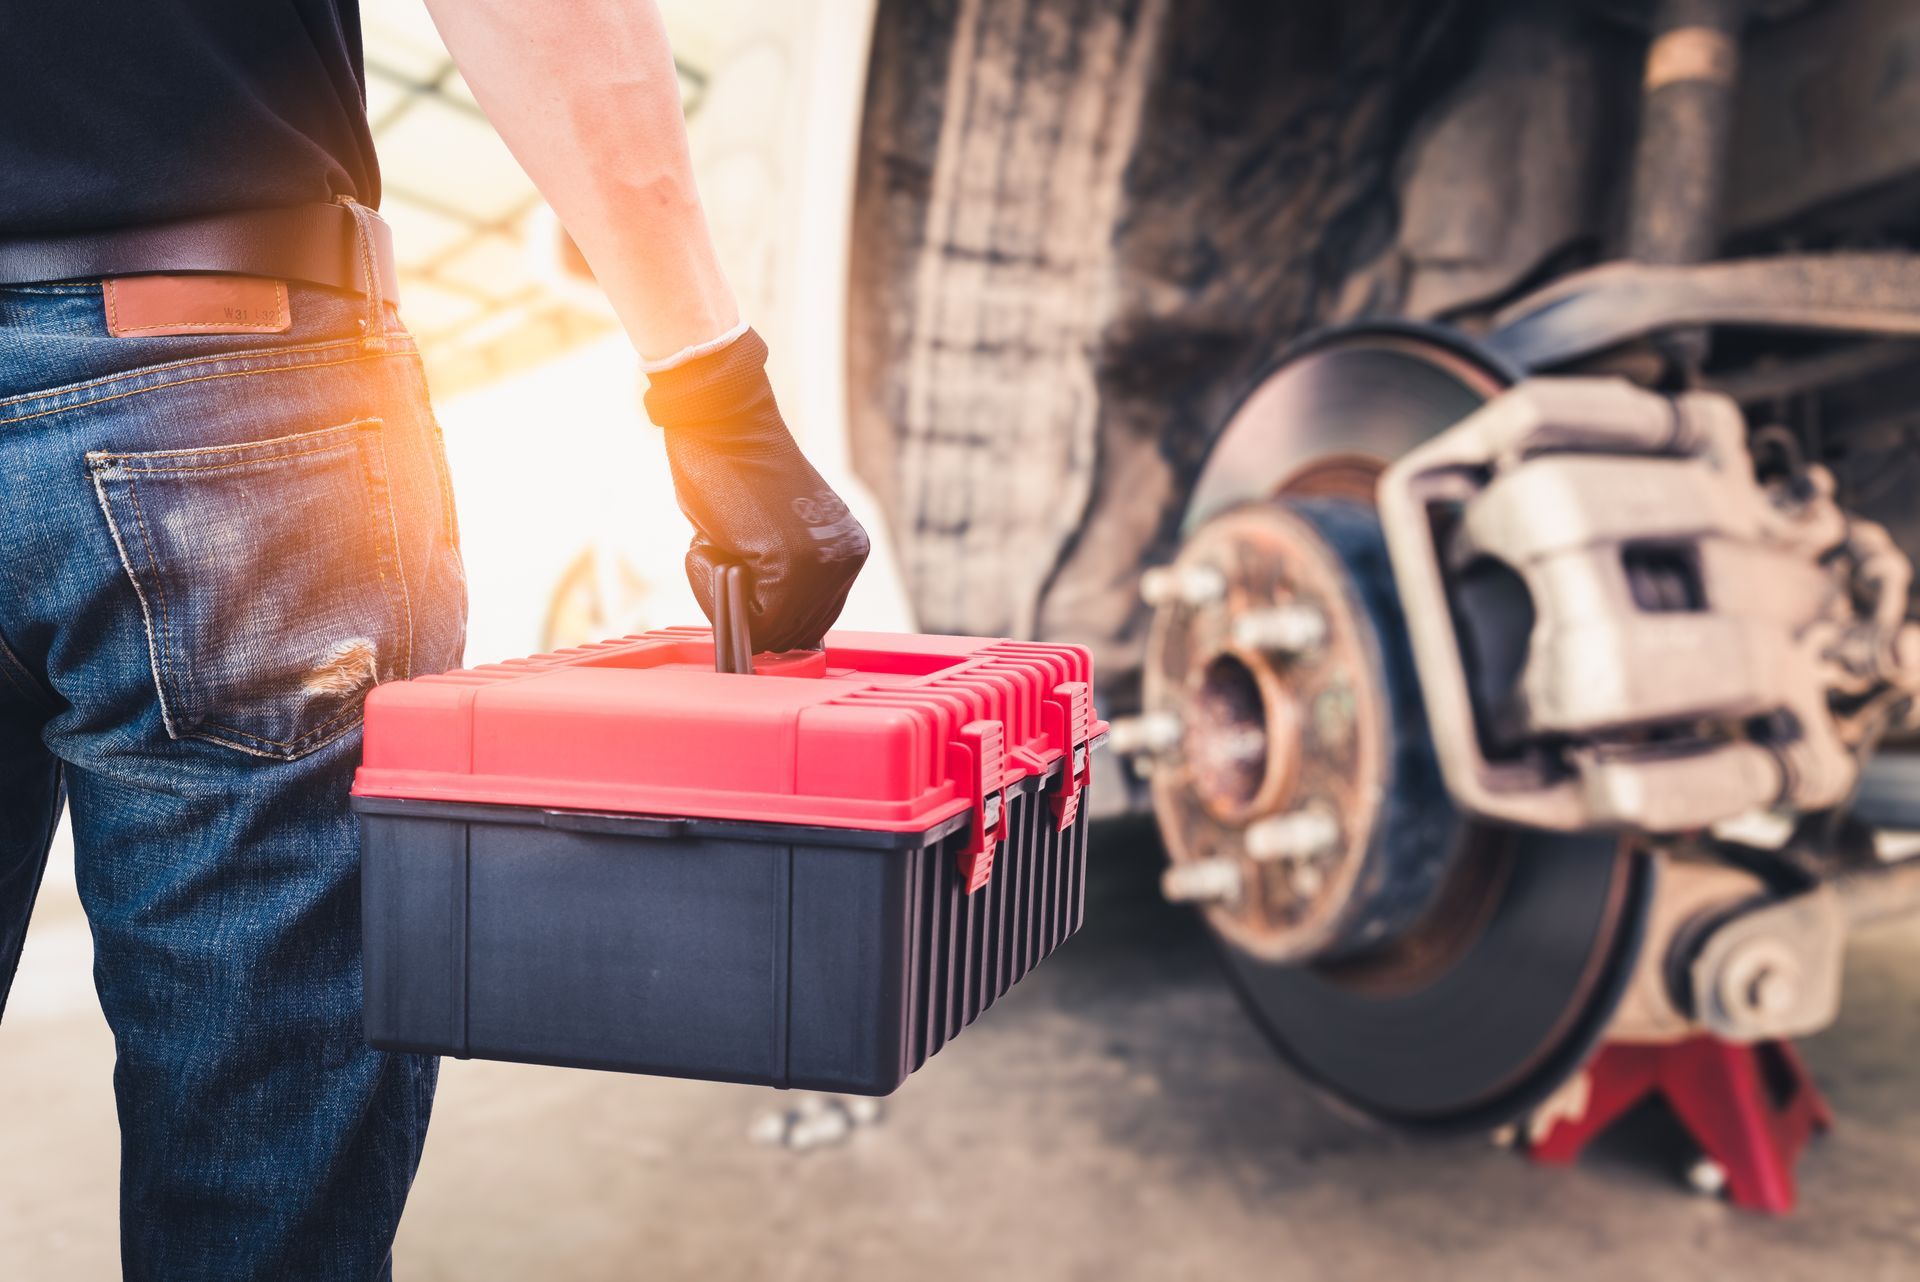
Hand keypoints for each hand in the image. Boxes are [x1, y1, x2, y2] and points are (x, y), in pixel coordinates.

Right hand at [643, 329, 869, 651]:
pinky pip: (751, 618)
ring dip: (728, 596)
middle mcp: (845, 558)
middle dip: (747, 608)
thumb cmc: (732, 469)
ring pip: (772, 632)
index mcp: (847, 549)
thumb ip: (781, 579)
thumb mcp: (773, 535)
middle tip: (724, 551)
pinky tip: (713, 539)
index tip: (738, 562)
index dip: (761, 609)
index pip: (809, 622)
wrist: (721, 417)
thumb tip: (767, 633)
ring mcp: (824, 563)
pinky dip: (714, 587)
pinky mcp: (793, 562)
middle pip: (793, 634)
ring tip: (720, 542)